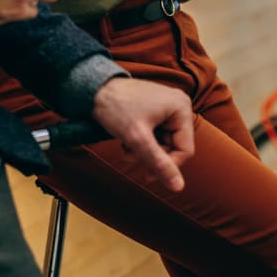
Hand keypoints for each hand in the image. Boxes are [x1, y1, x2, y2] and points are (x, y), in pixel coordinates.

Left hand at [92, 76, 193, 191]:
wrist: (92, 88)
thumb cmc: (115, 107)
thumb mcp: (138, 138)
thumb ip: (159, 163)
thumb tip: (178, 187)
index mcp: (181, 107)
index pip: (184, 149)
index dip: (167, 166)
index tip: (147, 174)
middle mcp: (178, 105)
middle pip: (173, 146)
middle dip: (151, 156)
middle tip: (130, 157)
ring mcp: (166, 106)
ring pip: (161, 142)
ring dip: (143, 151)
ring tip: (125, 149)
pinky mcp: (154, 109)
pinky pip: (154, 134)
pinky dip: (140, 142)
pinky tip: (125, 141)